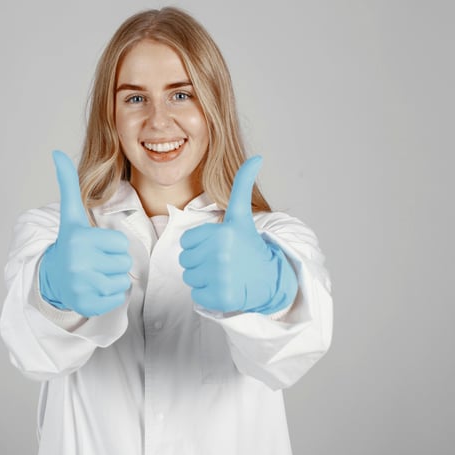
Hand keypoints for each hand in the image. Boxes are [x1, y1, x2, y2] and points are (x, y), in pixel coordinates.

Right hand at [38, 151, 132, 316]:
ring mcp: (81, 285)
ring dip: (112, 278)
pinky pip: (117, 298)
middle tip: (94, 261)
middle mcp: (78, 262)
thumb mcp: (70, 215)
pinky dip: (110, 296)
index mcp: (79, 239)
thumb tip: (56, 152)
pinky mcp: (87, 305)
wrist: (53, 278)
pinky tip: (93, 288)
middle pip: (124, 262)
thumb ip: (68, 183)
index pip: (120, 243)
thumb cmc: (70, 244)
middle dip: (113, 262)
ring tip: (93, 274)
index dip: (112, 245)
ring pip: (122, 281)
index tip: (95, 246)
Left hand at [179, 156, 296, 313]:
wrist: (269, 279)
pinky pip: (197, 296)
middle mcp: (221, 255)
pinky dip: (208, 295)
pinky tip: (225, 288)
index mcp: (222, 233)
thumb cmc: (250, 246)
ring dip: (203, 278)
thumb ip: (242, 185)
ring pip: (190, 278)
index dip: (200, 244)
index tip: (220, 245)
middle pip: (185, 260)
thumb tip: (257, 157)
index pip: (187, 241)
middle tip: (223, 261)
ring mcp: (221, 277)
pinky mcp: (221, 298)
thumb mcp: (242, 216)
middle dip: (200, 261)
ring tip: (225, 274)